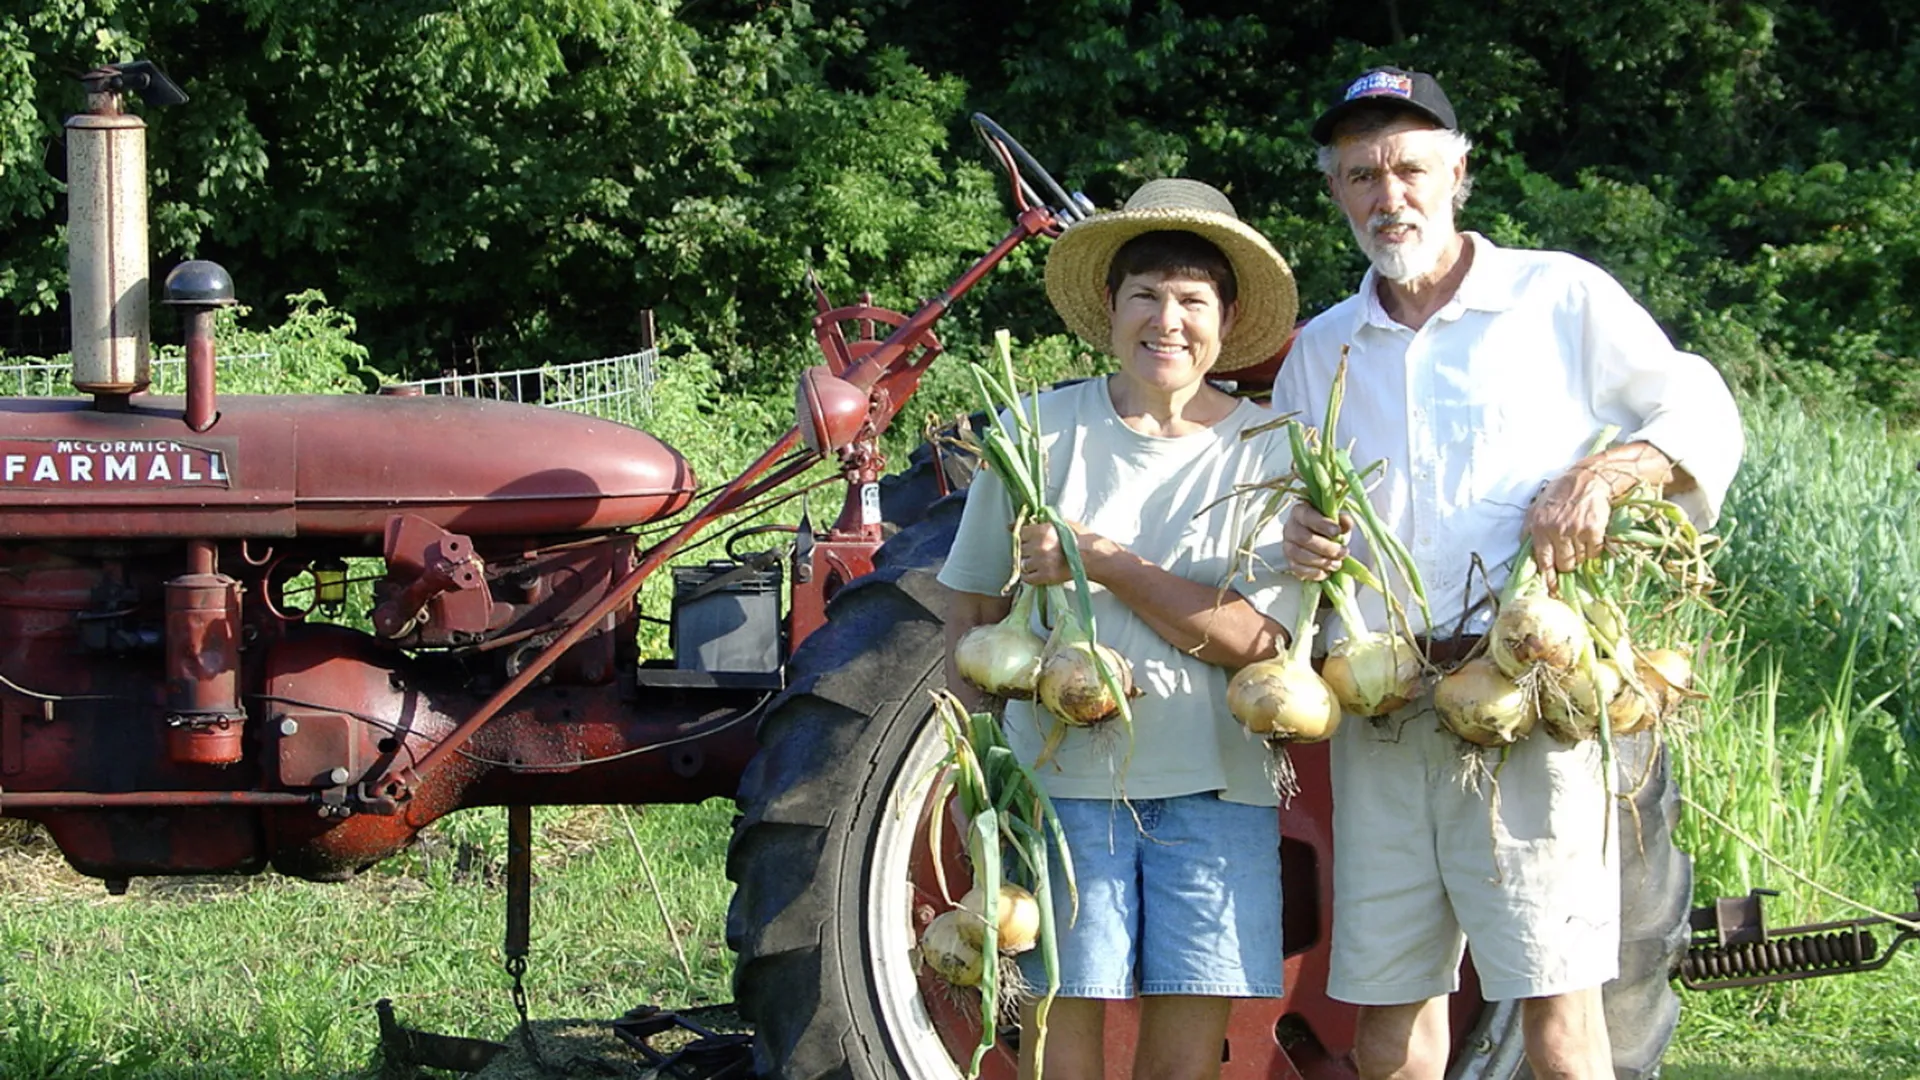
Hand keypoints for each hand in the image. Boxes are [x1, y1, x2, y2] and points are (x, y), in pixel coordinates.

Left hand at [1017, 519, 1108, 585]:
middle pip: (1020, 548)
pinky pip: (1027, 578)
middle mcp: (1039, 546)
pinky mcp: (1045, 576)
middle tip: (1037, 551)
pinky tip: (1037, 572)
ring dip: (1028, 563)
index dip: (1024, 536)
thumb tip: (1028, 522)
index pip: (1021, 533)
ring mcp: (1041, 562)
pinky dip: (1030, 576)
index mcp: (1043, 530)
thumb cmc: (1082, 538)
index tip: (1027, 539)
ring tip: (1038, 562)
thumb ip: (1044, 523)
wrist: (1094, 557)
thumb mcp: (1063, 523)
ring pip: (1022, 563)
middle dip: (1027, 550)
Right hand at [1282, 503, 1351, 581]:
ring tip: (1337, 564)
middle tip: (1343, 552)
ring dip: (1321, 562)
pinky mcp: (1289, 562)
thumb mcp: (1335, 520)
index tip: (1337, 532)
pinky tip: (1326, 572)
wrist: (1318, 540)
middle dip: (1326, 548)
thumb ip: (1342, 520)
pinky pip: (1297, 569)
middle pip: (1304, 538)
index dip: (1322, 524)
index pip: (1307, 516)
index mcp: (1300, 512)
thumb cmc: (1326, 527)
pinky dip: (1313, 573)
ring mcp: (1287, 546)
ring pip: (1300, 555)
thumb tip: (1346, 523)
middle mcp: (1289, 528)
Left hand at [1525, 464, 1613, 593]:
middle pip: (1564, 565)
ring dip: (1581, 555)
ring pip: (1579, 559)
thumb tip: (1524, 551)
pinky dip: (1594, 549)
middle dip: (1567, 564)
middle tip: (1570, 554)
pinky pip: (1594, 552)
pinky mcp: (1593, 529)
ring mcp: (1575, 531)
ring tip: (1580, 540)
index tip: (1552, 591)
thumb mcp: (1535, 508)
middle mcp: (1555, 531)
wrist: (1587, 479)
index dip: (1548, 578)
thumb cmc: (1559, 493)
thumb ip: (1528, 530)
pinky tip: (1591, 537)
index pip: (1542, 561)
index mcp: (1539, 528)